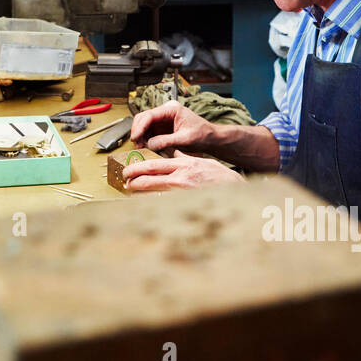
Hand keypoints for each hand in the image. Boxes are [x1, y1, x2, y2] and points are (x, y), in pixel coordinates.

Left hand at [121, 151, 242, 191]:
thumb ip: (185, 159)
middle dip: (133, 180)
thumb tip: (174, 156)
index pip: (154, 165)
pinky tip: (145, 205)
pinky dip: (153, 203)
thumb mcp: (201, 162)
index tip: (128, 171)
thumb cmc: (220, 177)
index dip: (137, 169)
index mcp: (183, 164)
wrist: (236, 191)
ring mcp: (183, 192)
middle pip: (149, 178)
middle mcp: (181, 177)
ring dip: (140, 193)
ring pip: (154, 192)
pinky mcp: (187, 203)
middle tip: (125, 182)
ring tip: (131, 193)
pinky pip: (165, 203)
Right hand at [130, 100, 213, 153]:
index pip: (150, 115)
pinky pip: (148, 133)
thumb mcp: (185, 139)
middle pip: (143, 118)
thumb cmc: (203, 135)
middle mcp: (165, 112)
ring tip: (142, 147)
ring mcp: (163, 120)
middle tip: (137, 144)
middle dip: (138, 131)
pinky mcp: (162, 129)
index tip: (135, 137)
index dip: (140, 127)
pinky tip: (147, 147)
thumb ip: (166, 141)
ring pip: (144, 126)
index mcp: (172, 109)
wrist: (211, 139)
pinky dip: (145, 140)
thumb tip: (150, 144)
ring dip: (141, 136)